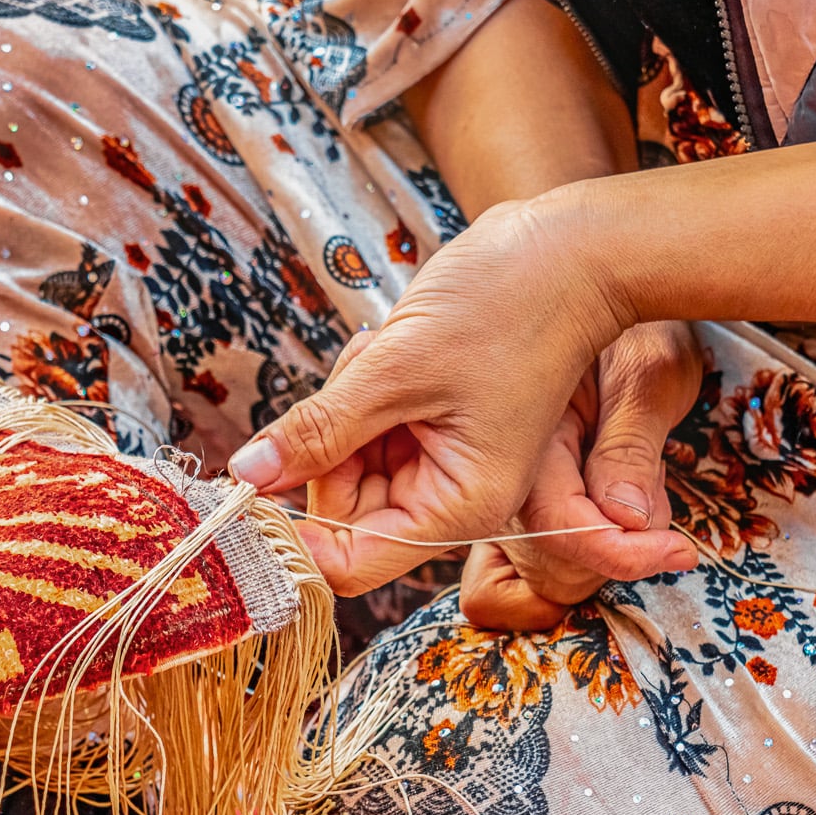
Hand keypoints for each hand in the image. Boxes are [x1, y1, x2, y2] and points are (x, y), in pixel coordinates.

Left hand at [227, 193, 673, 594]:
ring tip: (383, 353)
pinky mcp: (436, 428)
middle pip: (343, 513)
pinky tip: (389, 348)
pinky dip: (362, 392)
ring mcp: (446, 463)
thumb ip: (318, 430)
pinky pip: (368, 430)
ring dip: (344, 409)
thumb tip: (247, 474)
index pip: (349, 562)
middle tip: (354, 382)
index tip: (259, 475)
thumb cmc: (507, 306)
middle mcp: (455, 498)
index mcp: (459, 507)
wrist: (568, 251)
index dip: (296, 532)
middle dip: (326, 448)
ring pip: (349, 465)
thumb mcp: (396, 369)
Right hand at [461, 321, 701, 628]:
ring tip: (656, 492)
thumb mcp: (649, 376)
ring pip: (558, 544)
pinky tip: (640, 491)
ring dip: (615, 538)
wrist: (613, 284)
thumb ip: (631, 448)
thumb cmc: (640, 322)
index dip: (616, 549)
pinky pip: (567, 525)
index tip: (677, 552)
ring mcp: (518, 469)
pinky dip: (610, 525)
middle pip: (550, 547)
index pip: (558, 520)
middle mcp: (508, 456)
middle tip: (669, 518)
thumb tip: (623, 519)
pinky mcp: (538, 476)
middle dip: (615, 548)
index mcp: (526, 429)